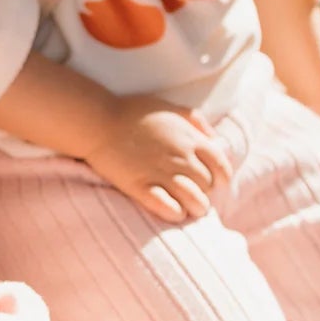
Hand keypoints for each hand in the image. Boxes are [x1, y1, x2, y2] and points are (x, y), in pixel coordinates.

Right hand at [80, 97, 234, 222]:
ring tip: (188, 209)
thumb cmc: (133, 113)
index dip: (220, 179)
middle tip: (194, 196)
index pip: (221, 167)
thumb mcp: (170, 107)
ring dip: (195, 208)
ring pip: (194, 200)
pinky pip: (168, 208)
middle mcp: (181, 157)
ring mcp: (161, 173)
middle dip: (205, 193)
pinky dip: (175, 213)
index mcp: (190, 139)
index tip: (213, 183)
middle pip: (207, 186)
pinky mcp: (141, 187)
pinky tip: (172, 211)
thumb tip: (214, 138)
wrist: (98, 122)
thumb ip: (195, 120)